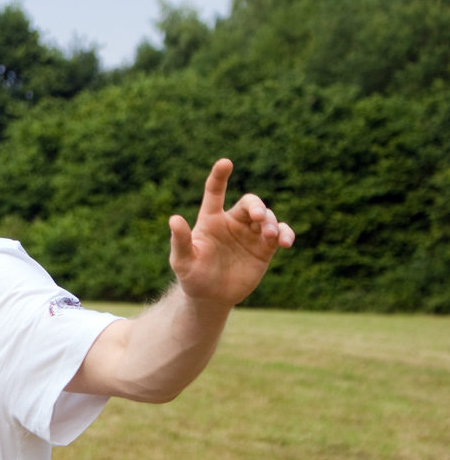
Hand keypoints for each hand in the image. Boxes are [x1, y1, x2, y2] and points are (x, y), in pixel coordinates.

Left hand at [168, 159, 294, 305]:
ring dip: (273, 223)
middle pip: (250, 203)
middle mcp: (232, 223)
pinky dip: (285, 234)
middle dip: (257, 207)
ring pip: (268, 218)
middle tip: (260, 217)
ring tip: (271, 236)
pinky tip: (285, 242)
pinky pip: (280, 234)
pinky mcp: (264, 249)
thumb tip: (174, 219)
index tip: (225, 162)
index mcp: (211, 220)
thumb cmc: (192, 276)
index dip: (219, 177)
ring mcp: (250, 234)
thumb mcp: (182, 260)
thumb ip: (181, 240)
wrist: (210, 297)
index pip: (215, 192)